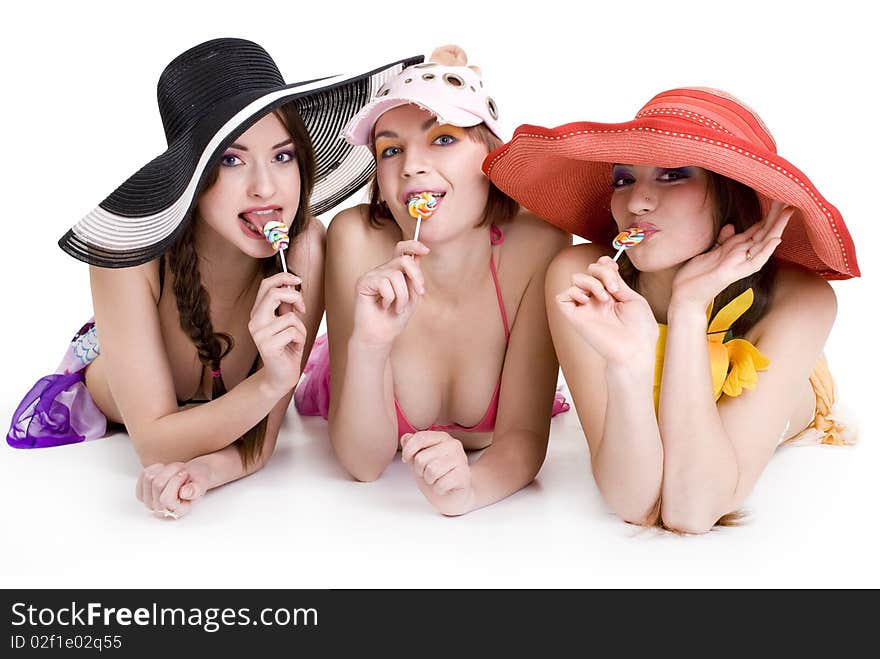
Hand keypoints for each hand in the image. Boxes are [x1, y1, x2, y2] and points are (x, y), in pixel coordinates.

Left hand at [135, 461, 210, 519]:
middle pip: (157, 484)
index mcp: (178, 511)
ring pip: (149, 478)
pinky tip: (164, 471)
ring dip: (164, 468)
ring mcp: (150, 504)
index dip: (175, 481)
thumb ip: (196, 489)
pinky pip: (143, 475)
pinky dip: (154, 468)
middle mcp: (162, 511)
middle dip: (171, 471)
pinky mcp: (142, 494)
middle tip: (182, 470)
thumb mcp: (201, 483)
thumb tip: (185, 493)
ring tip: (174, 470)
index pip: (166, 499)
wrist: (192, 476)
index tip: (185, 474)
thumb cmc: (197, 480)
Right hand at [249, 271, 307, 394]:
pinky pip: (293, 332)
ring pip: (290, 317)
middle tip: (302, 309)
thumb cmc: (287, 348)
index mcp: (258, 312)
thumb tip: (291, 285)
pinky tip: (294, 347)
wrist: (280, 375)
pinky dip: (300, 338)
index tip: (298, 280)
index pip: (266, 285)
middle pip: (274, 294)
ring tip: (295, 338)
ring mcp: (259, 334)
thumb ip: (286, 306)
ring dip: (300, 328)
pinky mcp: (267, 345)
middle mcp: (255, 321)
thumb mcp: (287, 323)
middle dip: (295, 297)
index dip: (283, 277)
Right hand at [352, 240, 428, 346]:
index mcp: (393, 272)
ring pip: (396, 275)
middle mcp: (382, 270)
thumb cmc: (394, 318)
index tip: (426, 250)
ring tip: (396, 307)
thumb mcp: (412, 296)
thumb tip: (417, 256)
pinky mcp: (363, 282)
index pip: (401, 250)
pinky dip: (390, 298)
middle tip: (420, 292)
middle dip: (417, 276)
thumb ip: (414, 277)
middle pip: (404, 260)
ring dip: (402, 296)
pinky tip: (383, 306)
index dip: (413, 246)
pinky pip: (384, 283)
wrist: (380, 336)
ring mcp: (372, 275)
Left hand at [401, 431, 474, 515]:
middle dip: (419, 470)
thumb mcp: (419, 459)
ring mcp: (460, 459)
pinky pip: (441, 484)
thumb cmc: (435, 475)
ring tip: (436, 480)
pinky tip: (444, 487)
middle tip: (428, 473)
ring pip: (431, 471)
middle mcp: (453, 445)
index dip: (408, 450)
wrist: (453, 495)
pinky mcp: (464, 475)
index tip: (406, 459)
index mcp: (442, 437)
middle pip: (421, 458)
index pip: (420, 438)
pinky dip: (438, 489)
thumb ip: (411, 447)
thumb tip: (405, 438)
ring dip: (429, 480)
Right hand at [555, 256, 657, 367]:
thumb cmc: (640, 329)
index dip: (604, 264)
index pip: (598, 270)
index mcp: (611, 295)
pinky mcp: (574, 317)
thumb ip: (617, 281)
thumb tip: (606, 265)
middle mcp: (596, 300)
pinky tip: (588, 301)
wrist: (635, 348)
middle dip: (602, 272)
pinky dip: (573, 292)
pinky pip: (562, 297)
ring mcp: (585, 308)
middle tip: (614, 288)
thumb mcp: (633, 298)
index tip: (615, 268)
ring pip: (575, 278)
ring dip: (591, 282)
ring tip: (605, 298)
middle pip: (588, 270)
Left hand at [671, 201, 793, 308]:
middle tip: (791, 197)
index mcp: (736, 249)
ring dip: (776, 228)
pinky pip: (753, 263)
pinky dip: (765, 251)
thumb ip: (723, 241)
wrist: (686, 297)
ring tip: (788, 211)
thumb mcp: (710, 252)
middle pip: (764, 232)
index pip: (758, 229)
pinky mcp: (732, 274)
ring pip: (763, 244)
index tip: (781, 199)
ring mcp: (738, 264)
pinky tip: (775, 240)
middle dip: (777, 215)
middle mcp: (741, 255)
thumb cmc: (696, 277)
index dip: (769, 215)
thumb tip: (730, 226)